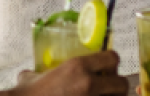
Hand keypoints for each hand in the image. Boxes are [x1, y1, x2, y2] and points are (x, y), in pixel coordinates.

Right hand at [12, 51, 127, 95]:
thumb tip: (32, 75)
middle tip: (105, 87)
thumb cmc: (27, 93)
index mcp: (77, 66)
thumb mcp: (32, 77)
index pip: (113, 57)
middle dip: (116, 86)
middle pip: (122, 83)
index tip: (105, 67)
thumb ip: (40, 73)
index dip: (111, 62)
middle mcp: (88, 84)